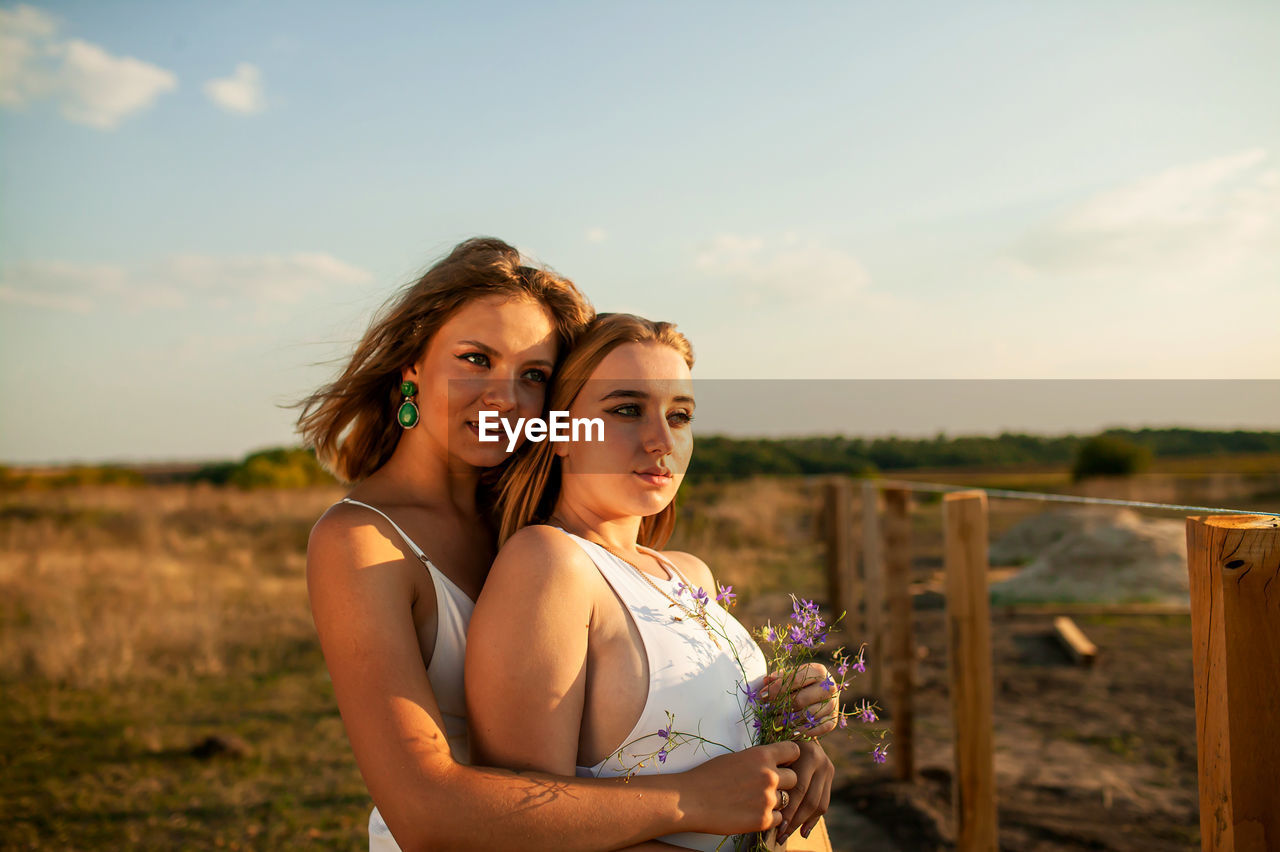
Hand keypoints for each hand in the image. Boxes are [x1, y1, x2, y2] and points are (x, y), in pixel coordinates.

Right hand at [681, 741, 799, 835]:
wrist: (690, 800)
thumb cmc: (707, 776)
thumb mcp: (735, 758)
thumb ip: (758, 760)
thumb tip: (774, 762)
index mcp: (762, 756)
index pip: (794, 751)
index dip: (790, 758)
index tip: (785, 763)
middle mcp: (769, 776)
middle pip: (794, 778)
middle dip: (784, 782)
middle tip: (767, 786)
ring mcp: (768, 799)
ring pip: (787, 800)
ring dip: (776, 801)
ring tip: (754, 801)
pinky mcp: (763, 820)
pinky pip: (779, 818)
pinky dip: (769, 817)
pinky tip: (752, 813)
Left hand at [760, 662, 840, 736]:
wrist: (819, 695)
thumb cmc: (800, 684)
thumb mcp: (791, 676)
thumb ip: (779, 678)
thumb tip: (767, 681)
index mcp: (819, 671)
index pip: (796, 679)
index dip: (777, 689)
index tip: (762, 696)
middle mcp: (829, 687)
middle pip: (800, 700)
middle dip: (780, 707)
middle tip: (767, 712)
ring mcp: (833, 704)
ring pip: (808, 716)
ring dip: (788, 722)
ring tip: (774, 724)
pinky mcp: (833, 720)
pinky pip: (818, 729)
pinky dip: (803, 732)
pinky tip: (789, 732)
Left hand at [776, 739, 832, 843]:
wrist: (796, 726)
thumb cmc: (774, 744)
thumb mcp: (773, 751)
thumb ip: (774, 770)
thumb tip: (767, 805)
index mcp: (806, 753)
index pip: (798, 789)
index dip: (788, 810)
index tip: (776, 825)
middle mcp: (821, 760)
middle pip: (809, 799)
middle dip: (794, 820)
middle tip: (781, 835)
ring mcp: (828, 768)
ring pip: (818, 804)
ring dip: (803, 823)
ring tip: (787, 835)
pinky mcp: (830, 776)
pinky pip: (824, 803)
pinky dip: (812, 820)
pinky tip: (802, 832)